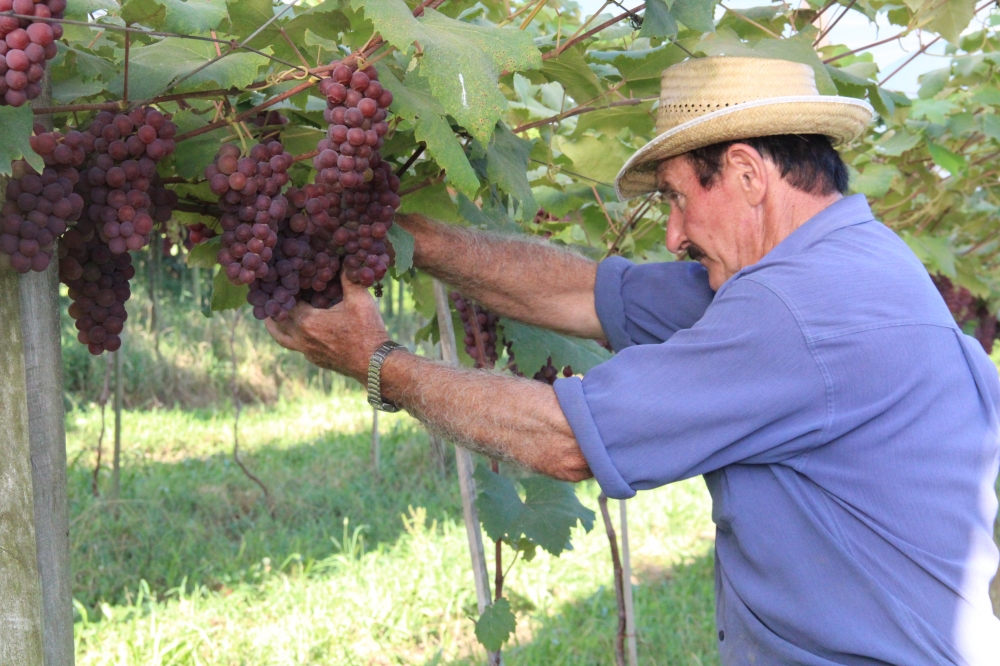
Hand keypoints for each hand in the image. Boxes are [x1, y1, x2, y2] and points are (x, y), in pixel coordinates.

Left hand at [265, 271, 388, 382]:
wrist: (375, 364)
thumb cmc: (368, 330)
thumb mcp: (360, 299)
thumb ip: (348, 278)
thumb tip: (344, 259)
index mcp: (307, 321)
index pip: (284, 301)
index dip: (282, 288)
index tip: (280, 278)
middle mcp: (301, 338)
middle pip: (277, 320)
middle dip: (275, 305)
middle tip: (271, 293)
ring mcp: (307, 352)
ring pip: (281, 338)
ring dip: (276, 325)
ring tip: (271, 315)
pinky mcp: (316, 360)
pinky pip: (297, 346)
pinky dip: (293, 335)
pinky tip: (301, 329)